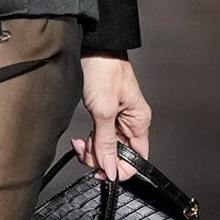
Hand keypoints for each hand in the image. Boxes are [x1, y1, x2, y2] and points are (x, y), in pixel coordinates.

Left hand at [71, 51, 151, 178]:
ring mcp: (117, 120)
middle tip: (86, 152)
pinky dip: (89, 141)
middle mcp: (130, 123)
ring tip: (80, 143)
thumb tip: (110, 169)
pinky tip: (80, 138)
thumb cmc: (104, 70)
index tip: (102, 171)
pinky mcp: (104, 114)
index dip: (120, 169)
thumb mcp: (103, 111)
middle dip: (101, 158)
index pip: (137, 159)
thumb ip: (105, 143)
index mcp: (139, 123)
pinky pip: (99, 137)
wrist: (93, 48)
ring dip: (92, 150)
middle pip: (119, 156)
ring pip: (107, 148)